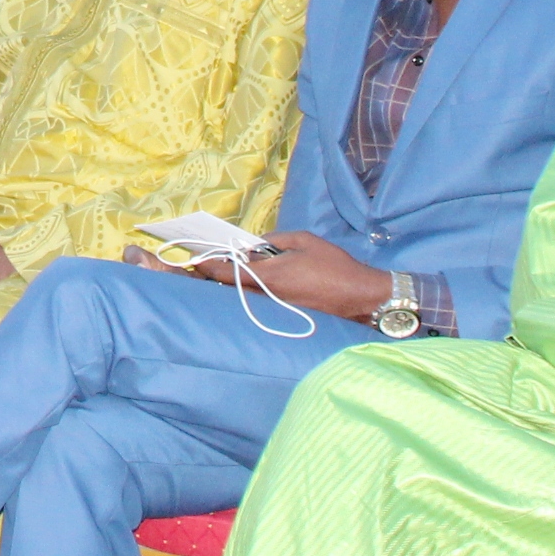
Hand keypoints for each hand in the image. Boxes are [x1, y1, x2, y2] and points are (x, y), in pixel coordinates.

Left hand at [173, 227, 396, 319]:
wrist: (360, 296)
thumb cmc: (334, 265)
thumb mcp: (302, 241)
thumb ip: (274, 241)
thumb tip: (256, 246)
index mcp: (269, 276)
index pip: (227, 272)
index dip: (207, 265)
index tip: (194, 258)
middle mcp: (268, 296)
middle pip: (232, 286)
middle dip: (217, 275)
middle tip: (204, 263)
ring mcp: (276, 308)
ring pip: (246, 294)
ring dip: (235, 283)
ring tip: (228, 269)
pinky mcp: (286, 314)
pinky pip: (262, 301)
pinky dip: (253, 290)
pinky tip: (255, 280)